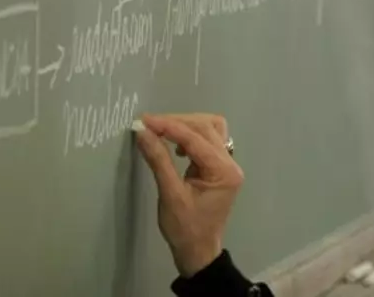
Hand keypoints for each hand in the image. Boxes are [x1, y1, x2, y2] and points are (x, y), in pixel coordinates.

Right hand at [135, 113, 243, 276]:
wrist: (198, 251)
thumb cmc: (185, 228)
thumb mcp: (170, 195)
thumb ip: (158, 160)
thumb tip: (143, 132)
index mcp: (223, 172)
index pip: (196, 139)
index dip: (169, 126)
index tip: (145, 121)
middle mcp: (230, 164)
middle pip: (206, 127)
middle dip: (177, 123)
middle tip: (150, 125)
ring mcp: (227, 164)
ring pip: (210, 129)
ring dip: (186, 126)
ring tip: (163, 132)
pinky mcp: (219, 167)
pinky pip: (209, 140)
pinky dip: (191, 136)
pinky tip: (177, 147)